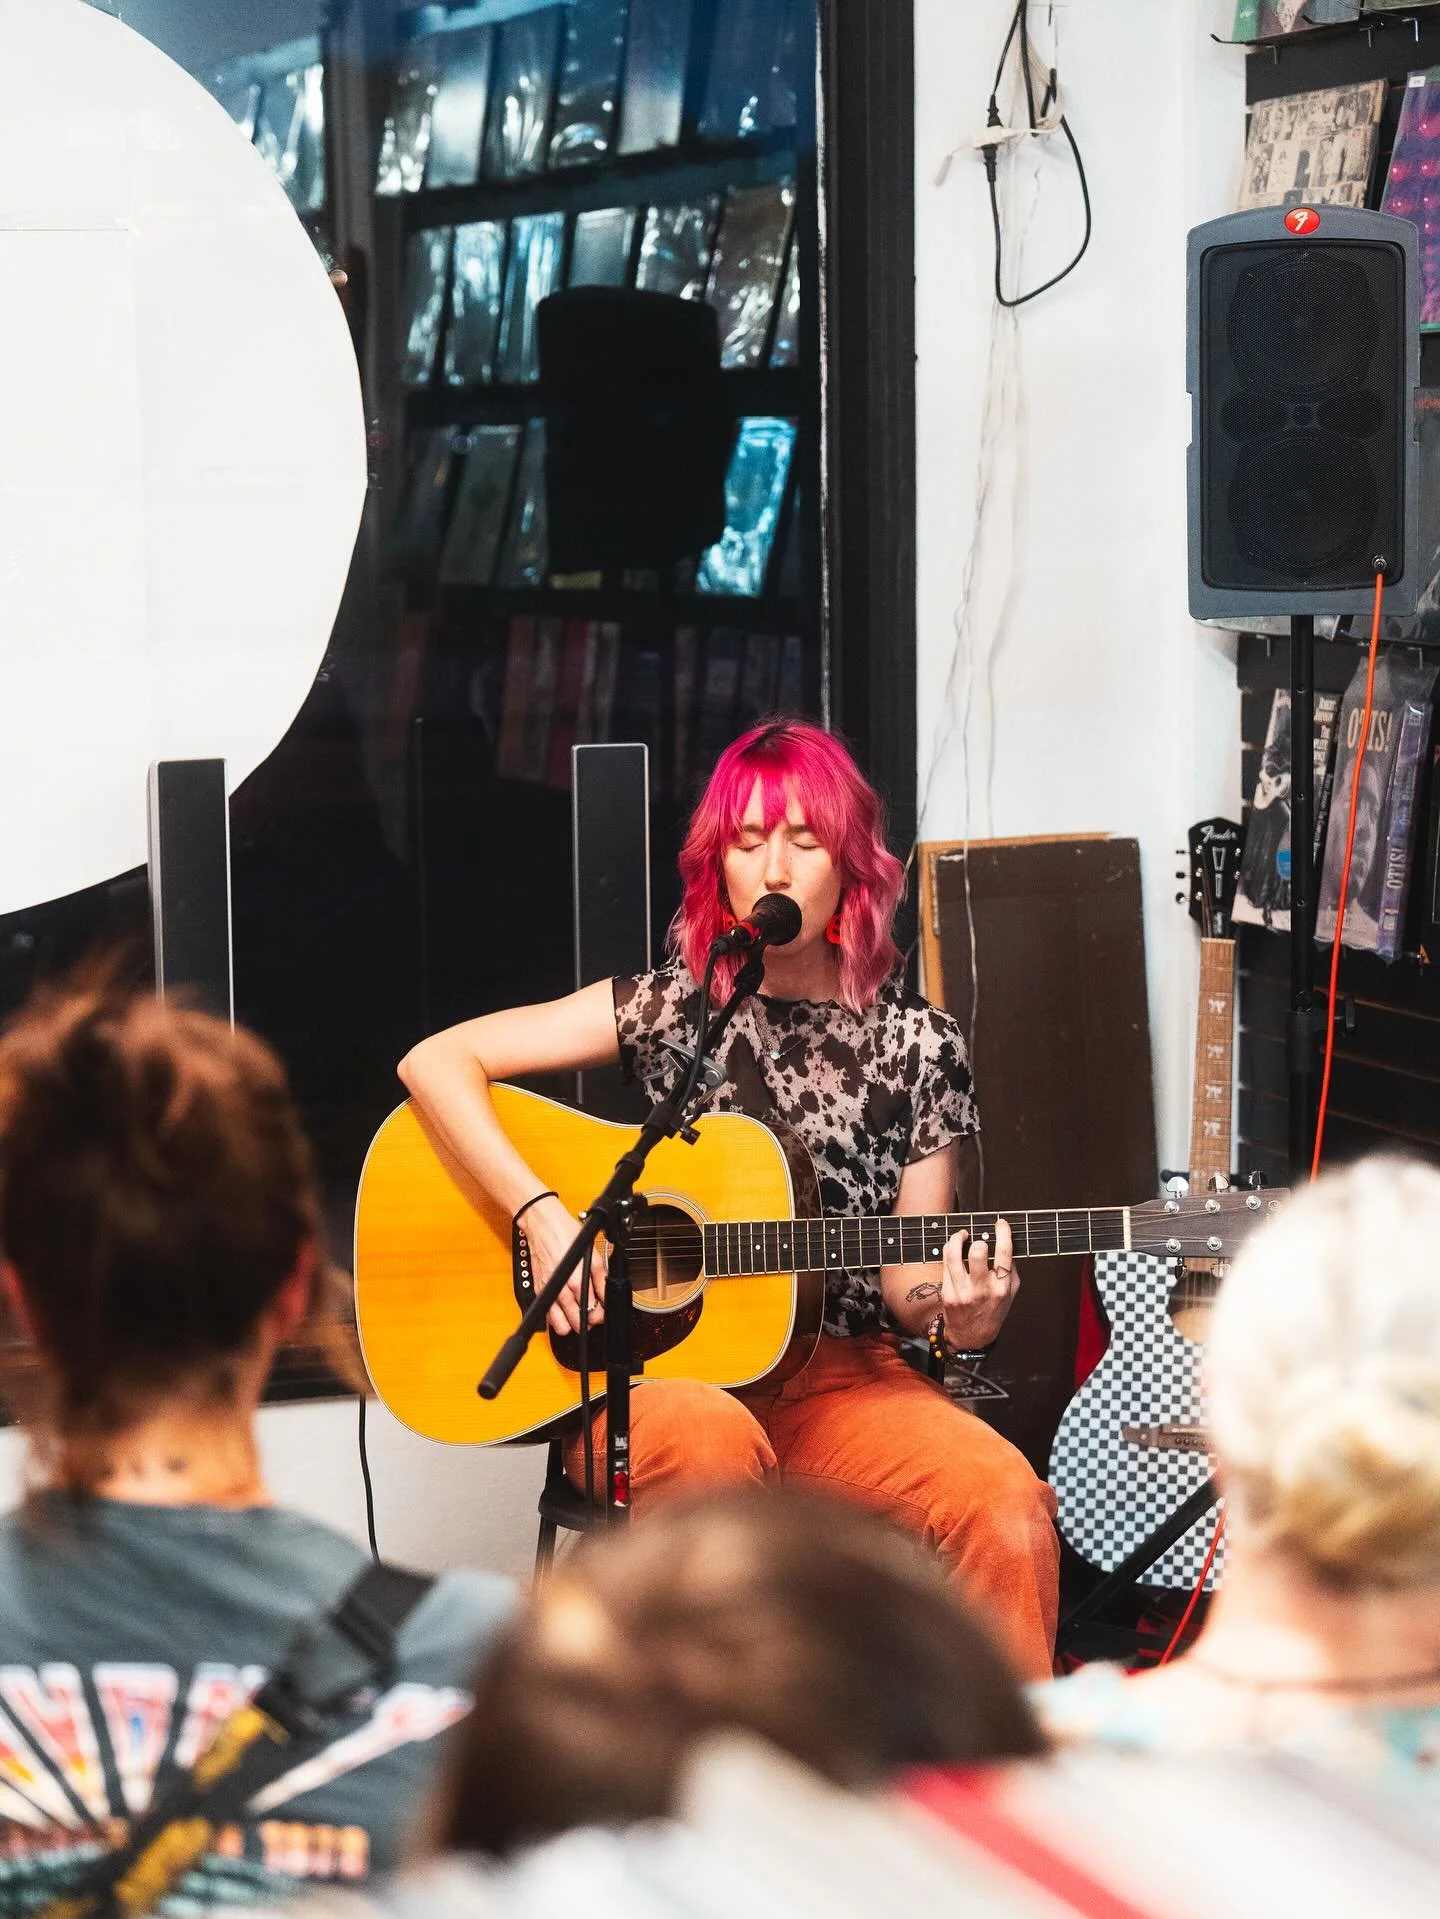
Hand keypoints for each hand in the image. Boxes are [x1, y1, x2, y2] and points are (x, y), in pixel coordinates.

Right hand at [517, 1195, 606, 1336]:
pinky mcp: (538, 1291)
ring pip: (560, 1327)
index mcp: (575, 1283)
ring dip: (571, 1323)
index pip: (592, 1313)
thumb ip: (601, 1279)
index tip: (603, 1310)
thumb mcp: (593, 1254)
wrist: (542, 1225)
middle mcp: (560, 1292)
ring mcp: (547, 1293)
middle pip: (576, 1324)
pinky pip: (548, 1316)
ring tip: (578, 1312)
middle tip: (593, 1311)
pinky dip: (557, 1316)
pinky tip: (564, 1306)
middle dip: (588, 1321)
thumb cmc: (564, 1234)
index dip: (601, 1314)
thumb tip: (606, 1295)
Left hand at [939, 1217, 1018, 1350]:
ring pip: (954, 1255)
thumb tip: (1005, 1243)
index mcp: (1002, 1287)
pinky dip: (948, 1251)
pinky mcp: (948, 1293)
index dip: (1003, 1233)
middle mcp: (983, 1289)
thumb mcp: (1010, 1293)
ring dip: (957, 1238)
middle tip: (977, 1238)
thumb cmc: (993, 1311)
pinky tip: (952, 1249)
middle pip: (977, 1252)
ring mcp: (963, 1292)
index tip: (1000, 1223)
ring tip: (961, 1235)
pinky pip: (945, 1264)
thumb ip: (1010, 1269)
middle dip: (977, 1239)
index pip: (1005, 1253)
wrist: (972, 1337)